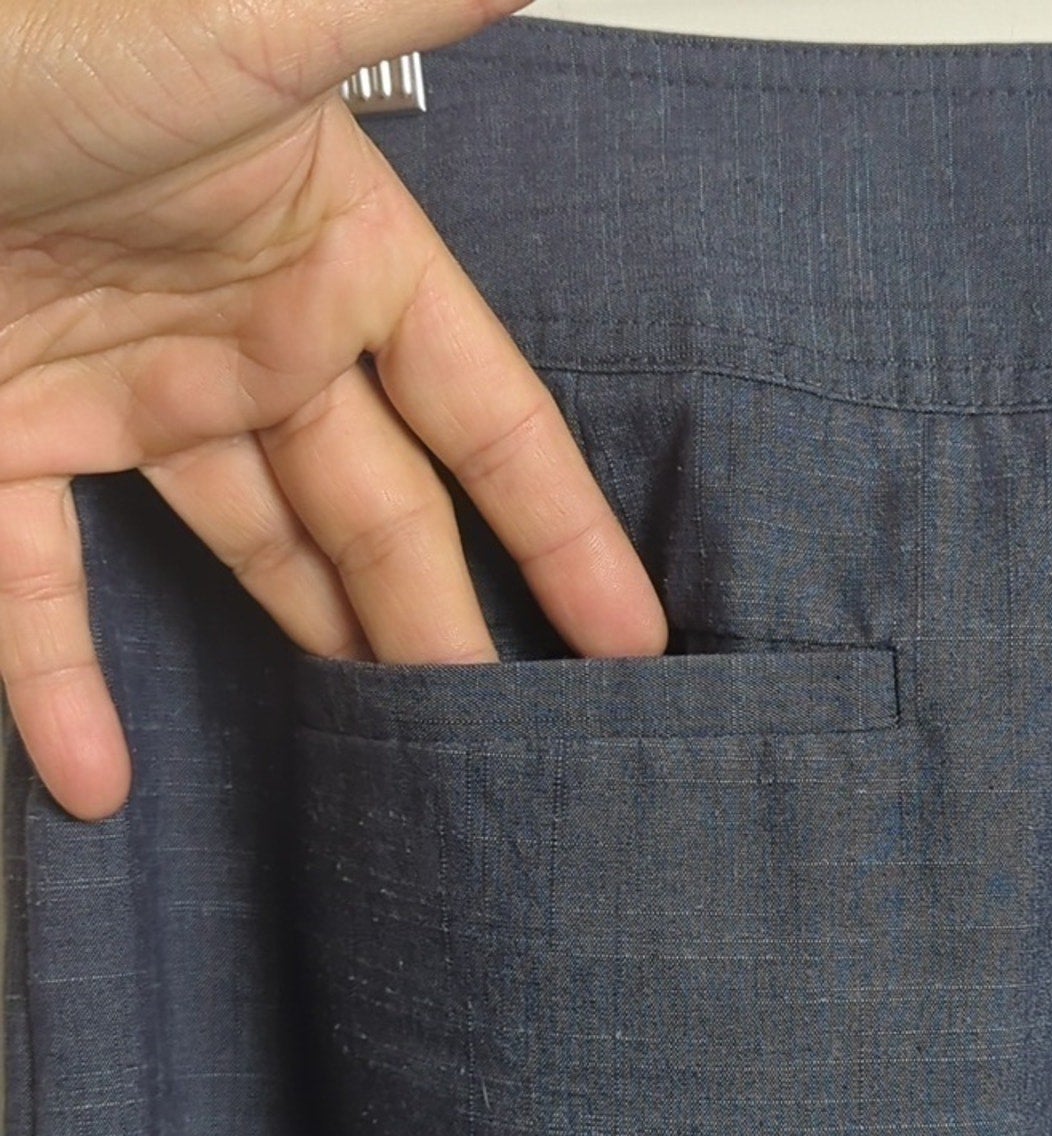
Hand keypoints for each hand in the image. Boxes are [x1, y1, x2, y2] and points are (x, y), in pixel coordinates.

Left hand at [0, 0, 668, 822]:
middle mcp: (240, 333)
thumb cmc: (25, 34)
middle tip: (503, 744)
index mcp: (328, 253)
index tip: (629, 636)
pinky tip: (99, 780)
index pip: (484, 413)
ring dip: (308, 658)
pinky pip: (36, 590)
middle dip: (443, 626)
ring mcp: (118, 392)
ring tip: (372, 774)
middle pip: (379, 514)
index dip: (562, 527)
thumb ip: (395, 10)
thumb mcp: (239, 29)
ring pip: (246, 557)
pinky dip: (58, 685)